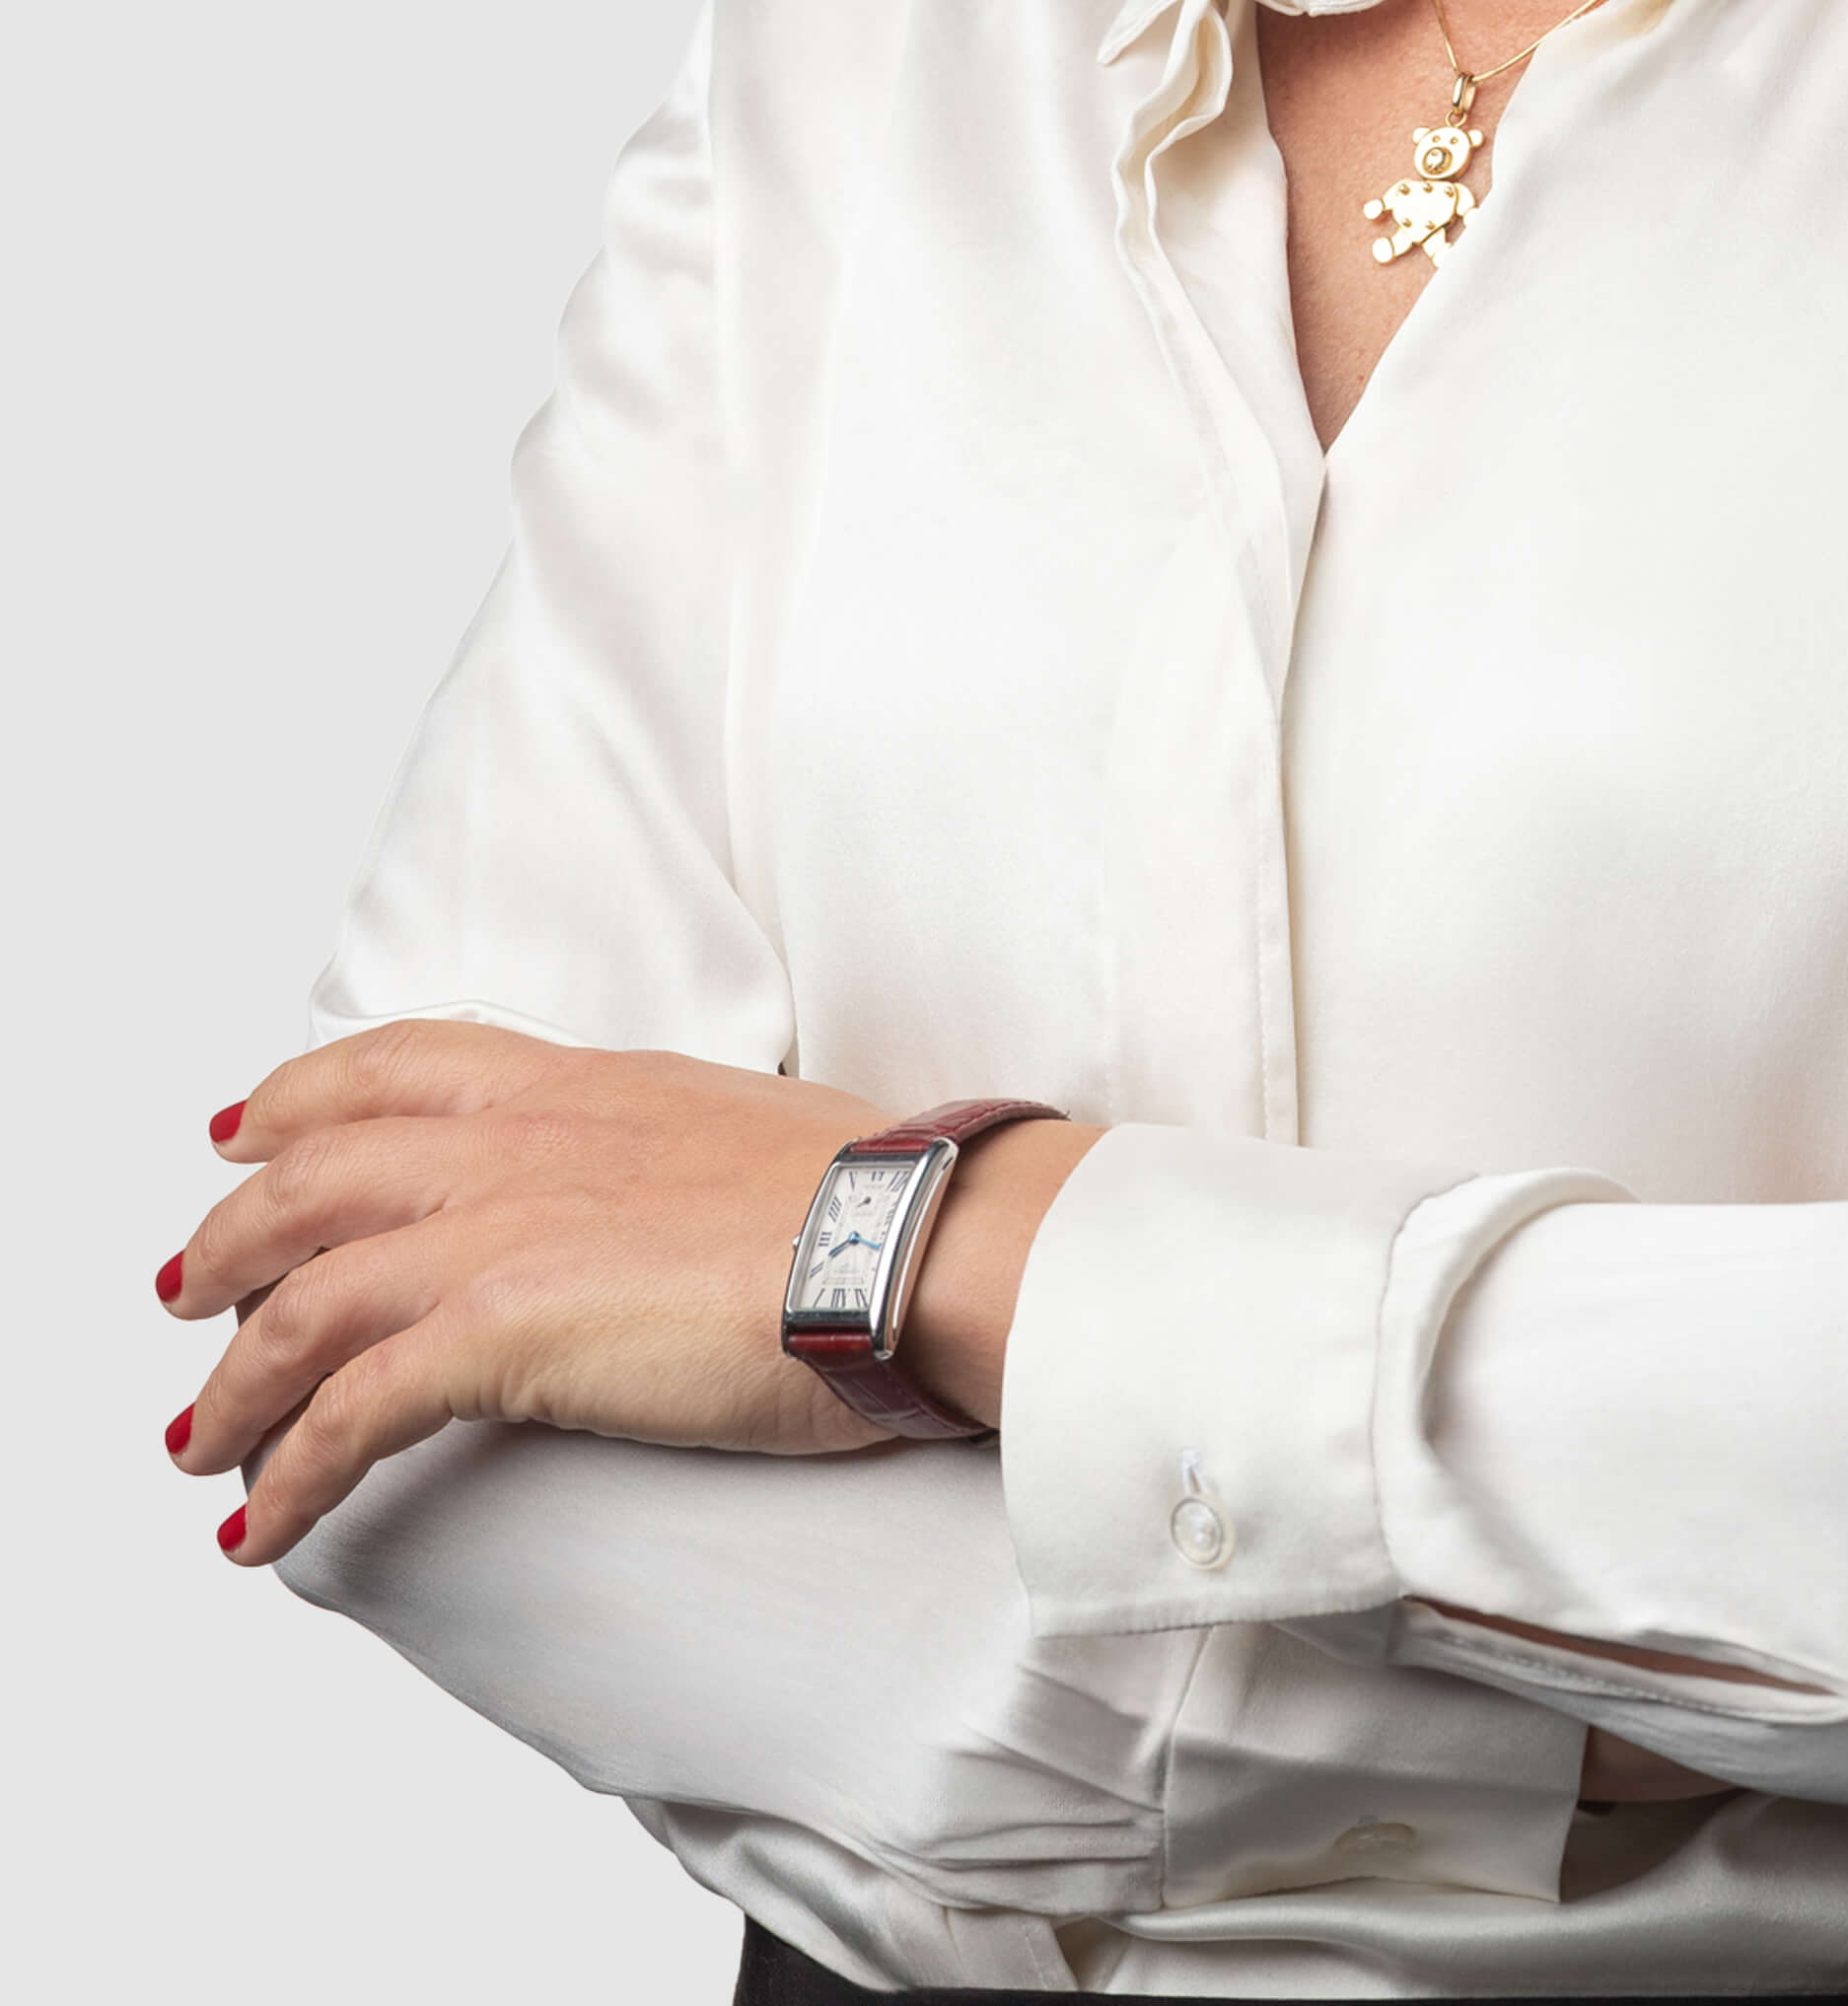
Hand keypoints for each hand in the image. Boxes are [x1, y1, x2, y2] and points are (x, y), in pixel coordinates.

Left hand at [160, 1022, 1099, 1564]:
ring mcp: (504, 1230)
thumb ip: (663, 1146)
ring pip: (302, 1299)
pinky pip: (347, 1413)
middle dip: (229, 1241)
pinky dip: (287, 1475)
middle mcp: (522, 1139)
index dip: (302, 1093)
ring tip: (198, 1442)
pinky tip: (262, 1531)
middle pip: (314, 1175)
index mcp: (584, 1082)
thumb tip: (655, 1190)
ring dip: (232, 1384)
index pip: (404, 1061)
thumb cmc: (876, 1201)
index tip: (246, 1128)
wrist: (916, 1244)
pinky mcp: (504, 1333)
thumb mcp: (742, 1129)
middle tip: (185, 1297)